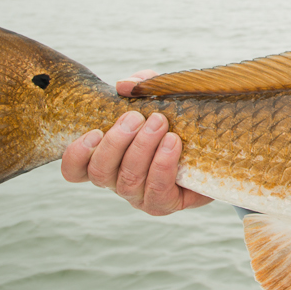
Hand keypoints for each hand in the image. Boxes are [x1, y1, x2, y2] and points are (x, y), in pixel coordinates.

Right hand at [60, 70, 213, 214]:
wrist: (215, 148)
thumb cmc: (178, 120)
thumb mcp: (160, 96)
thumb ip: (141, 87)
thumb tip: (124, 85)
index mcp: (107, 158)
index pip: (75, 169)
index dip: (76, 155)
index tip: (95, 132)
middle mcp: (117, 180)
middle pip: (100, 172)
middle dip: (116, 142)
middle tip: (136, 117)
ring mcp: (139, 195)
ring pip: (128, 180)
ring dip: (142, 148)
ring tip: (160, 123)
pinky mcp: (164, 203)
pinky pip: (156, 189)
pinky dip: (162, 164)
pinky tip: (172, 143)